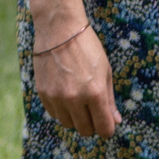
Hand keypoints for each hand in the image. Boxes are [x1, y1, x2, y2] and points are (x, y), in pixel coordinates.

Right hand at [30, 19, 119, 138]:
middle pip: (85, 130)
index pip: (104, 129)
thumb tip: (115, 121)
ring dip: (75, 118)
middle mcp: (75, 98)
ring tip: (77, 101)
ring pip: (68, 124)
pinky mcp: (43, 92)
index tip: (106, 122)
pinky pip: (54, 113)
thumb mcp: (105, 72)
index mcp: (96, 93)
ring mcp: (57, 96)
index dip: (108, 128)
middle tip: (92, 111)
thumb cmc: (87, 48)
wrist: (59, 28)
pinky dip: (61, 110)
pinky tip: (64, 95)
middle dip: (92, 124)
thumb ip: (110, 100)